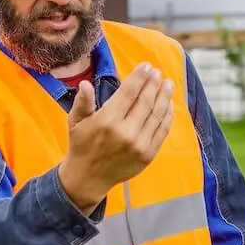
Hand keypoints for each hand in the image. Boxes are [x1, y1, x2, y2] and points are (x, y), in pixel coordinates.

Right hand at [57, 63, 173, 213]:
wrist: (88, 178)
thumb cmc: (82, 145)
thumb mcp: (76, 121)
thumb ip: (83, 102)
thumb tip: (85, 84)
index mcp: (107, 120)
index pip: (129, 92)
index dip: (140, 77)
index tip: (147, 66)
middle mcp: (125, 132)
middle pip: (145, 101)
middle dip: (153, 84)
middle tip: (158, 73)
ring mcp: (139, 145)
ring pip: (157, 114)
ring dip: (164, 97)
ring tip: (168, 84)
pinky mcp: (148, 155)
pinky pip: (162, 131)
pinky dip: (167, 116)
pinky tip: (169, 105)